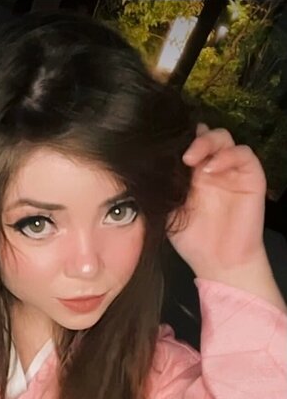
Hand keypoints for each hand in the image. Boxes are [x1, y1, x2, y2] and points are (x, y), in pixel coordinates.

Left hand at [166, 123, 267, 276]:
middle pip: (205, 135)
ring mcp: (231, 171)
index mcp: (191, 175)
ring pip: (223, 138)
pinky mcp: (251, 176)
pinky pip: (243, 154)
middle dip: (191, 139)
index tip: (162, 149)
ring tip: (191, 159)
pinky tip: (210, 169)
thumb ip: (163, 189)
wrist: (219, 263)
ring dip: (207, 142)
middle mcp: (212, 169)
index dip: (176, 143)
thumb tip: (148, 169)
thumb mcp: (169, 212)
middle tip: (180, 155)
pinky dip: (227, 156)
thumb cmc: (194, 241)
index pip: (186, 146)